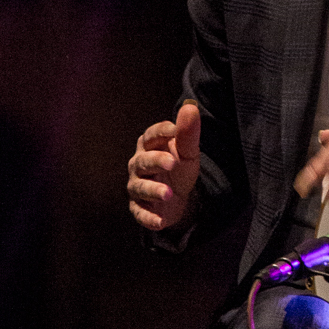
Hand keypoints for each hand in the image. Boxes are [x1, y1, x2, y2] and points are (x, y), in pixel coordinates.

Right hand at [128, 101, 201, 232]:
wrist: (177, 197)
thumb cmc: (178, 167)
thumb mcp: (187, 151)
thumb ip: (188, 132)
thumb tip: (190, 107)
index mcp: (149, 146)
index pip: (151, 135)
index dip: (161, 132)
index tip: (174, 130)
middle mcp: (138, 165)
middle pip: (143, 161)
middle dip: (156, 161)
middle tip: (172, 163)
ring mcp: (138, 187)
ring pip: (140, 187)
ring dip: (153, 190)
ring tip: (168, 194)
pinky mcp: (140, 208)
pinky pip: (140, 213)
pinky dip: (148, 218)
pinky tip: (159, 221)